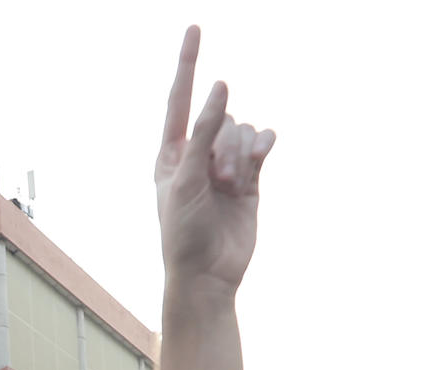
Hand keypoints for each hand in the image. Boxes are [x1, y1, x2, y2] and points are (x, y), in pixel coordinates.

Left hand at [155, 26, 276, 292]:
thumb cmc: (183, 232)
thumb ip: (202, 132)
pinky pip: (262, 145)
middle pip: (221, 117)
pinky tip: (263, 154)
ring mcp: (225, 166)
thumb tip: (221, 87)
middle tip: (217, 181)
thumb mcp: (185, 179)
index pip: (179, 98)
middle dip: (224, 145)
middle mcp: (198, 154)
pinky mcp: (250, 179)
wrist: (207, 276)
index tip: (194, 27)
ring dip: (241, 154)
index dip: (187, 63)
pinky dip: (264, 145)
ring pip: (244, 131)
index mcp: (171, 152)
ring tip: (231, 186)